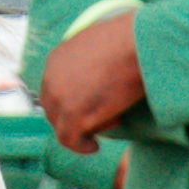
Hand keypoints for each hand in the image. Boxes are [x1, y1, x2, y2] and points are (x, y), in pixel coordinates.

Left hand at [37, 12, 149, 147]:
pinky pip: (70, 140)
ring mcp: (61, 98)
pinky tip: (94, 147)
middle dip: (71, 118)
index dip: (68, 102)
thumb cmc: (127, 41)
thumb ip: (87, 59)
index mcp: (55, 60)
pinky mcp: (74, 114)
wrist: (137, 44)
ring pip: (60, 126)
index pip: (52, 89)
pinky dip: (81, 146)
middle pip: (53, 109)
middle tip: (94, 122)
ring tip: (100, 132)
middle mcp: (51, 79)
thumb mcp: (96, 44)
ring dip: (78, 132)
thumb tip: (96, 73)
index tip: (86, 107)